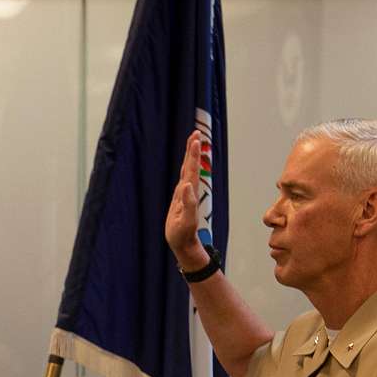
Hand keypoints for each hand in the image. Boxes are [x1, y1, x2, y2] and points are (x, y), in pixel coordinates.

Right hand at [164, 130, 210, 271]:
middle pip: (190, 166)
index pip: (191, 169)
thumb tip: (187, 185)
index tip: (196, 139)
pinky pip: (183, 178)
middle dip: (193, 150)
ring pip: (187, 170)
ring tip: (192, 142)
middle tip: (196, 133)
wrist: (183, 243)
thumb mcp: (185, 220)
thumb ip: (188, 203)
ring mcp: (184, 194)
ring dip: (190, 156)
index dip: (193, 154)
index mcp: (189, 193)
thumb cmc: (183, 234)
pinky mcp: (180, 198)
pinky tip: (186, 163)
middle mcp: (188, 190)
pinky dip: (185, 168)